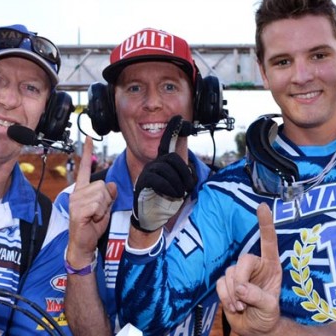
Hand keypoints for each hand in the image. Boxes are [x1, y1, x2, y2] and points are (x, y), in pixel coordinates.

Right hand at [67, 136, 115, 267]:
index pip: (85, 168)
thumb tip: (112, 185)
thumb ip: (108, 195)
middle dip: (106, 200)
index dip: (88, 152)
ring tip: (95, 216)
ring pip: (101, 194)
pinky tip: (93, 219)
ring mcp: (76, 201)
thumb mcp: (105, 208)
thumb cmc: (92, 225)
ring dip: (103, 207)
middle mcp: (77, 192)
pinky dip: (100, 213)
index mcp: (82, 190)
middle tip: (98, 212)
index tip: (89, 137)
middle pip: (102, 185)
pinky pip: (97, 204)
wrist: (83, 243)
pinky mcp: (77, 210)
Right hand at [131, 116, 196, 231]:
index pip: (167, 143)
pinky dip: (168, 188)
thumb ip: (184, 177)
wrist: (153, 217)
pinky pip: (158, 179)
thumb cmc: (166, 201)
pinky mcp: (143, 182)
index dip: (173, 130)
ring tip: (177, 195)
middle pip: (174, 159)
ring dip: (178, 185)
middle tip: (186, 189)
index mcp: (164, 163)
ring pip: (167, 170)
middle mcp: (155, 164)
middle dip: (184, 174)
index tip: (179, 119)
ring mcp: (148, 172)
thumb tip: (192, 173)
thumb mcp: (179, 187)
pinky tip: (170, 195)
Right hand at [216, 203, 282, 335]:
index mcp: (272, 266)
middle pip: (243, 260)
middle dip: (241, 281)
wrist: (256, 330)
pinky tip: (235, 307)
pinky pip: (220, 284)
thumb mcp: (269, 308)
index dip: (265, 224)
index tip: (262, 206)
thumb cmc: (268, 317)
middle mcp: (256, 267)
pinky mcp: (227, 284)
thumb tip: (240, 287)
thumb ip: (258, 296)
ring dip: (234, 294)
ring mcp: (241, 275)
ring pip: (230, 274)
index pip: (268, 242)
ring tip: (243, 307)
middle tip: (244, 300)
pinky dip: (226, 297)